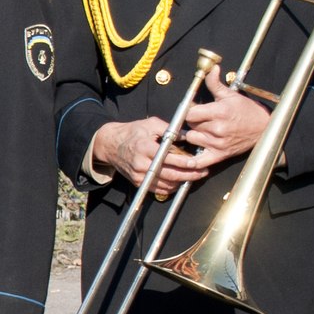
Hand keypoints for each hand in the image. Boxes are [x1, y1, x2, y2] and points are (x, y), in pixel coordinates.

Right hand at [90, 117, 211, 193]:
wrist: (111, 145)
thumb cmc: (132, 132)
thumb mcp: (150, 124)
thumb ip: (170, 130)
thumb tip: (189, 135)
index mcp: (145, 148)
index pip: (169, 158)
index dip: (184, 162)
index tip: (196, 163)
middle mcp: (141, 164)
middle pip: (170, 174)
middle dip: (189, 175)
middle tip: (202, 172)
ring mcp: (139, 175)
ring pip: (165, 184)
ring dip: (181, 182)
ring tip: (194, 177)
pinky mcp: (137, 182)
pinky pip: (157, 189)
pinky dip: (170, 188)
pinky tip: (179, 182)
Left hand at [176, 69, 271, 169]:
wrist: (265, 129)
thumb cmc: (248, 111)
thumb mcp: (231, 95)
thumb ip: (216, 83)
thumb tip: (210, 69)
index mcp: (219, 112)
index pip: (190, 113)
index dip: (191, 111)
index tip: (196, 110)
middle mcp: (218, 128)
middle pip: (191, 125)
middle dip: (195, 122)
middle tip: (203, 120)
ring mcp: (218, 143)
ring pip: (193, 139)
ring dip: (195, 135)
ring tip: (204, 131)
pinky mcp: (220, 155)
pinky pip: (199, 161)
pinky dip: (193, 160)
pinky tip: (190, 155)